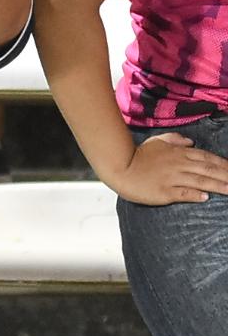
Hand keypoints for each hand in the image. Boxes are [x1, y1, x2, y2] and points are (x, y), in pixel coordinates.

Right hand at [109, 132, 227, 204]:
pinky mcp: (164, 192)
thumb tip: (190, 142)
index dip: (223, 163)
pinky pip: (183, 193)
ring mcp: (172, 179)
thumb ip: (174, 139)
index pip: (206, 157)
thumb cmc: (137, 154)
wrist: (119, 167)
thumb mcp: (156, 141)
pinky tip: (206, 197)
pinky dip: (195, 195)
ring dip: (218, 186)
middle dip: (227, 175)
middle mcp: (178, 165)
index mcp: (178, 153)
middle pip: (208, 169)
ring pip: (200, 181)